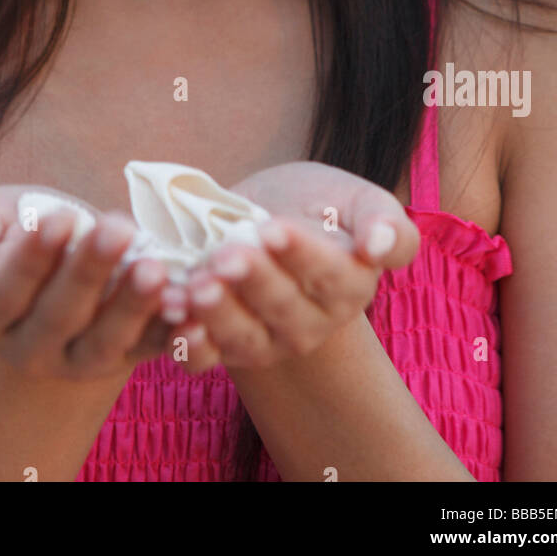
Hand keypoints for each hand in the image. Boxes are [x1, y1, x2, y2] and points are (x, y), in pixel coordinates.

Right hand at [0, 185, 172, 382]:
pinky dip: (176, 337)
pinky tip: (194, 311)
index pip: (4, 293)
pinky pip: (151, 351)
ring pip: (106, 342)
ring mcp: (77, 360)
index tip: (59, 218)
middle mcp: (27, 349)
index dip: (31, 259)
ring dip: (133, 306)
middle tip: (117, 228)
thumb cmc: (11, 227)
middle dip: (89, 271)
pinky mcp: (125, 357)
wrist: (59, 251)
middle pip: (59, 316)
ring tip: (156, 267)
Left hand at [157, 161, 418, 372]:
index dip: (301, 254)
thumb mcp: (354, 198)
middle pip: (282, 306)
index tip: (273, 228)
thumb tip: (379, 245)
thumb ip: (383, 221)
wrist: (265, 218)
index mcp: (350, 286)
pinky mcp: (225, 348)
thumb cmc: (316, 205)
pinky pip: (206, 357)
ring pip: (243, 336)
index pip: (329, 275)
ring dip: (217, 314)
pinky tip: (172, 317)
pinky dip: (188, 345)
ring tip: (195, 286)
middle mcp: (311, 323)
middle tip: (226, 256)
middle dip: (252, 281)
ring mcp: (267, 341)